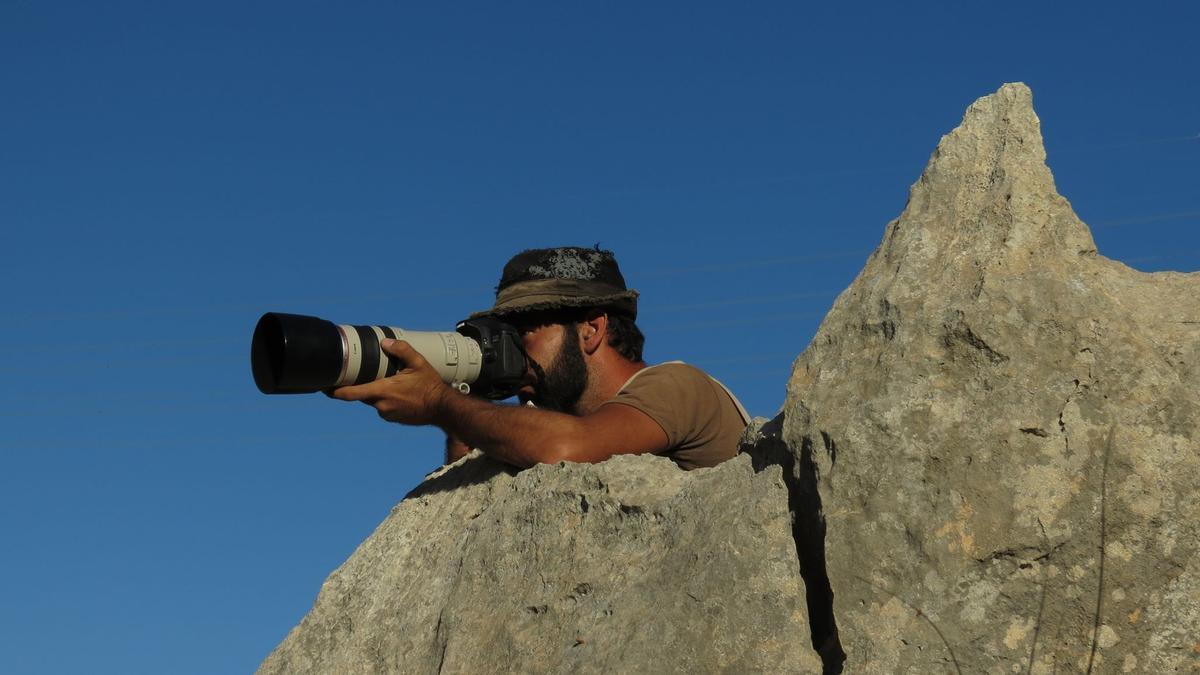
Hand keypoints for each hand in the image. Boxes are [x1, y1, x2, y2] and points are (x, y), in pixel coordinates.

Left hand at [330, 339, 450, 425]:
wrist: (443, 409)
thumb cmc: (430, 386)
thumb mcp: (419, 363)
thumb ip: (402, 350)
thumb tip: (385, 342)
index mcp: (383, 390)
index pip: (352, 393)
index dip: (336, 391)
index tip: (325, 388)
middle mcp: (382, 405)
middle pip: (363, 395)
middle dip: (363, 386)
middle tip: (367, 376)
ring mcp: (387, 414)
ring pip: (374, 401)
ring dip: (378, 393)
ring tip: (394, 384)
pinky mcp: (393, 419)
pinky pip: (384, 407)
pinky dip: (387, 400)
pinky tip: (401, 394)